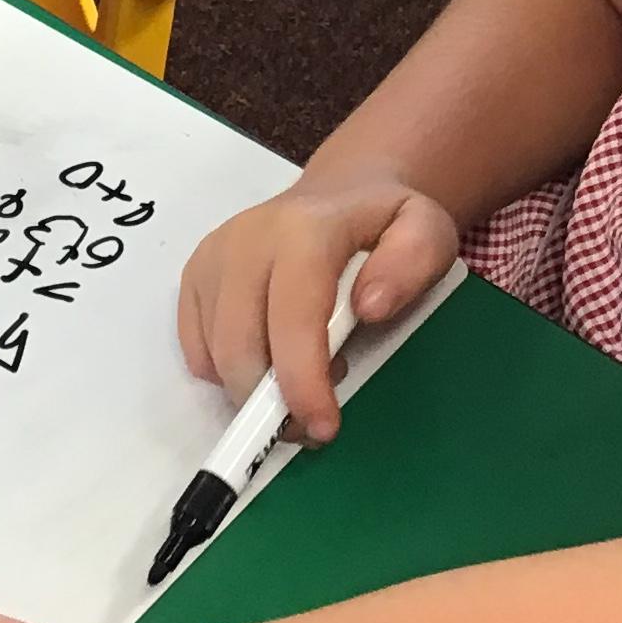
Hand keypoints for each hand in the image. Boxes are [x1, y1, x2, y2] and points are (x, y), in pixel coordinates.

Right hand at [178, 173, 460, 444]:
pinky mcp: (195, 277)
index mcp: (305, 229)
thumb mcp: (426, 232)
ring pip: (215, 355)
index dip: (302, 380)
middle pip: (240, 345)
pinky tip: (268, 360)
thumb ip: (411, 263)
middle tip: (315, 421)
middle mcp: (247, 240)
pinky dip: (228, 376)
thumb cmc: (385, 226)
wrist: (341, 196)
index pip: (292, 316)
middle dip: (273, 404)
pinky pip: (197, 350)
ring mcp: (213, 258)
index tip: (324, 426)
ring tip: (301, 378)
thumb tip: (370, 306)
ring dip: (254, 393)